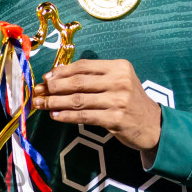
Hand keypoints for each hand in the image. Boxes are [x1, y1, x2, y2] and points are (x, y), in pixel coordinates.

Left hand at [33, 60, 162, 151]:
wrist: (154, 125)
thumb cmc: (130, 102)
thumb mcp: (119, 81)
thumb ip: (95, 77)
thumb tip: (58, 77)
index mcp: (119, 67)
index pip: (83, 66)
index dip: (61, 71)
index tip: (46, 78)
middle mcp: (119, 81)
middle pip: (78, 82)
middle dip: (54, 87)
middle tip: (37, 91)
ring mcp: (118, 100)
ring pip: (78, 100)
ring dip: (55, 102)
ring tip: (41, 104)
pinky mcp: (115, 119)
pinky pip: (84, 116)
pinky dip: (67, 116)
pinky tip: (55, 115)